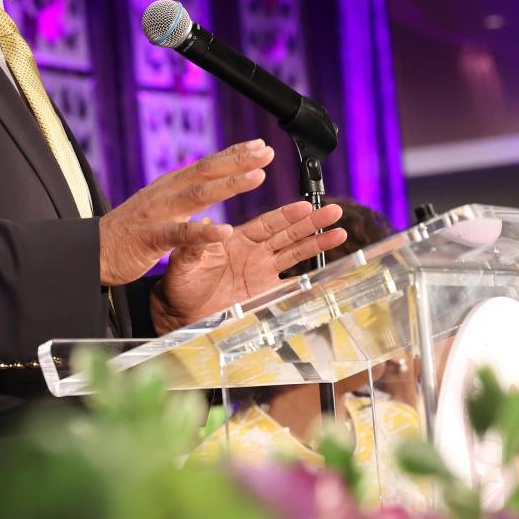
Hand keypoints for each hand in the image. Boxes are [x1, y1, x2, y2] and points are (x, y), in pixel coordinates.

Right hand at [98, 140, 274, 286]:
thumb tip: (206, 183)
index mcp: (170, 187)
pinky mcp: (151, 237)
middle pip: (207, 171)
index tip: (259, 145)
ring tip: (257, 177)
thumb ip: (181, 194)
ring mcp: (158, 213)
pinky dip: (204, 232)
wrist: (92, 251)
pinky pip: (181, 234)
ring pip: (198, 195)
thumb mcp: (158, 206)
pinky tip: (225, 231)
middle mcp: (166, 193)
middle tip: (267, 151)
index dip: (234, 154)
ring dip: (229, 184)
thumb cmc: (127, 233)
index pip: (207, 165)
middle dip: (239, 160)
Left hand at [149, 200, 346, 334]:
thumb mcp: (185, 261)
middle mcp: (254, 253)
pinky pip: (292, 286)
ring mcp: (262, 272)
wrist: (180, 312)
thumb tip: (208, 225)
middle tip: (333, 212)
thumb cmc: (180, 283)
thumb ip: (197, 245)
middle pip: (288, 234)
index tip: (305, 206)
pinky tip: (331, 275)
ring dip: (317, 244)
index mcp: (237, 239)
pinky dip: (311, 282)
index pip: (267, 223)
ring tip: (339, 233)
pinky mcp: (265, 294)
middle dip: (311, 223)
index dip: (287, 215)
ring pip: (295, 254)